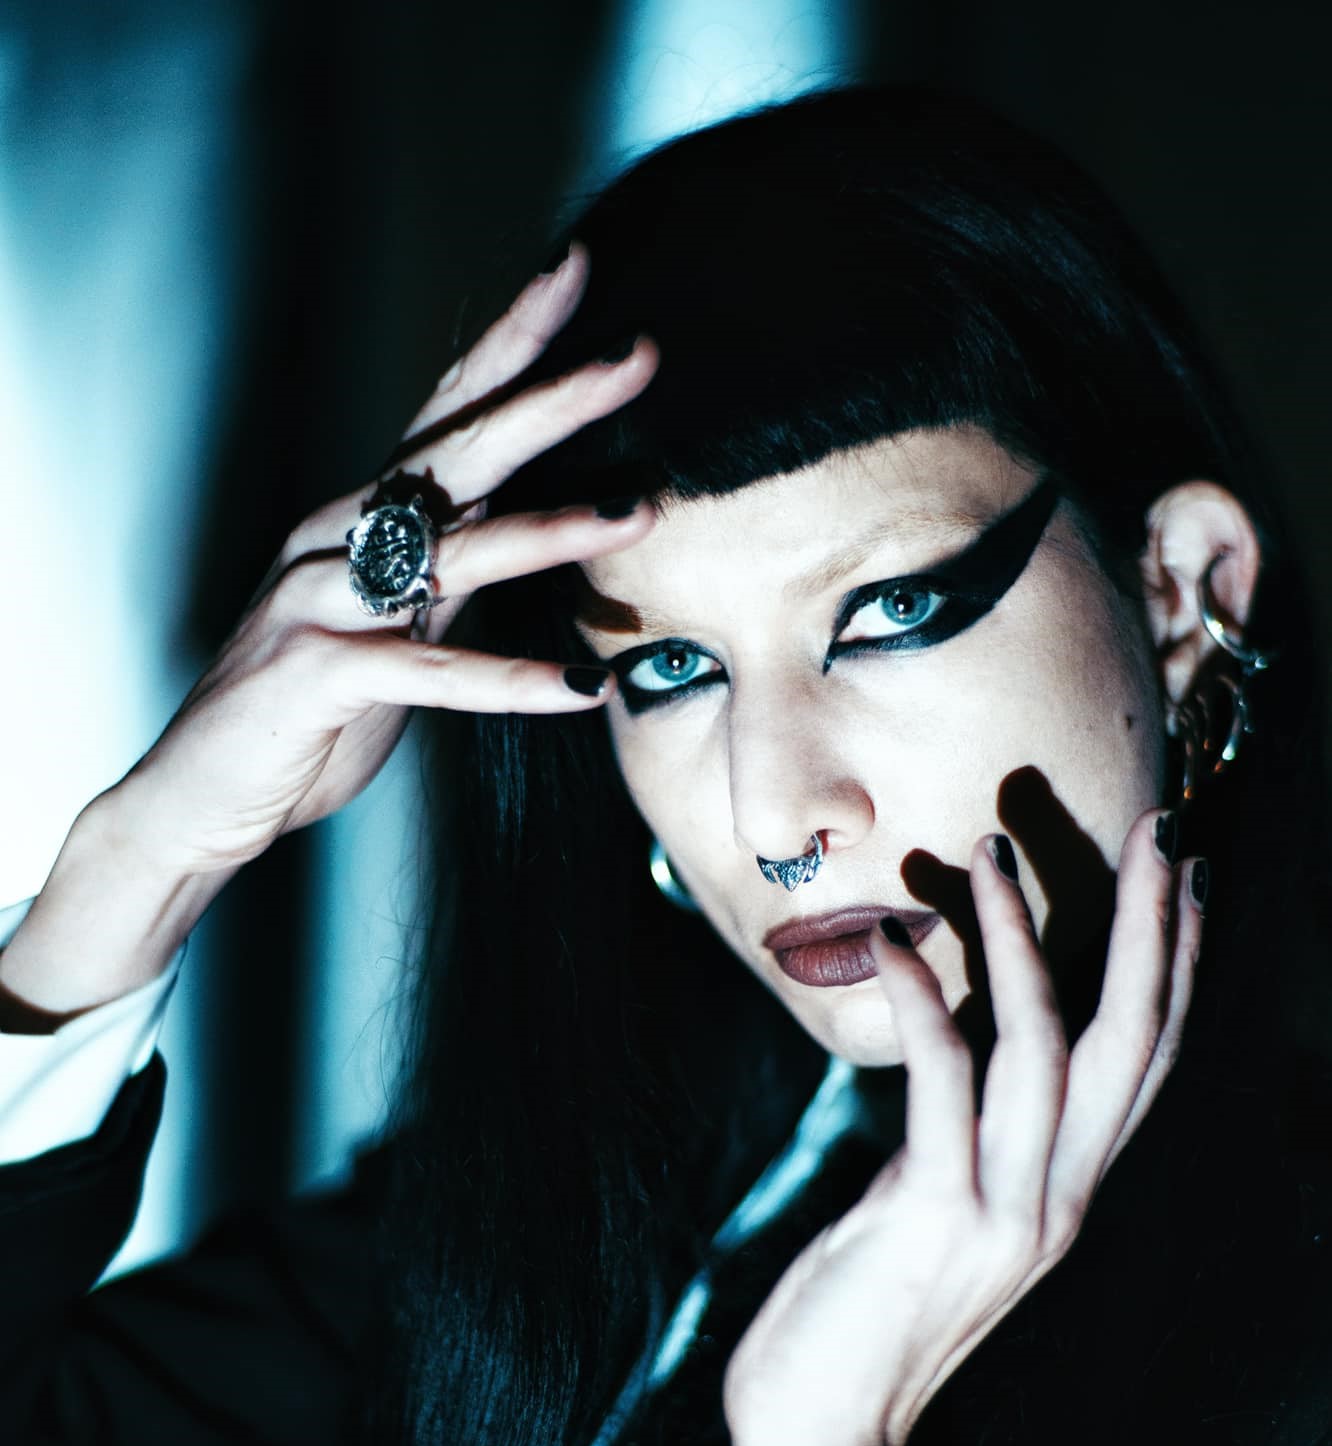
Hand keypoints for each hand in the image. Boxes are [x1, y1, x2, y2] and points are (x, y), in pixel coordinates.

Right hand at [110, 243, 655, 879]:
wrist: (202, 793)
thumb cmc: (306, 712)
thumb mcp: (394, 627)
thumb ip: (455, 574)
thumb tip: (540, 528)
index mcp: (361, 517)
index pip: (447, 411)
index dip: (512, 342)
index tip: (579, 274)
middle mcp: (337, 538)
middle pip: (458, 449)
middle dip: (552, 399)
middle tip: (637, 358)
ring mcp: (320, 601)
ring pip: (451, 552)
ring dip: (552, 530)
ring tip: (635, 512)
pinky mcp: (316, 675)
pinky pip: (428, 671)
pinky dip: (506, 680)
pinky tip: (577, 687)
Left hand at [724, 810, 1204, 1445]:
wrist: (818, 1435)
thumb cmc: (859, 1318)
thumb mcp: (930, 1218)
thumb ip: (959, 1147)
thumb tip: (949, 1062)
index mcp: (1062, 1199)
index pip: (1144, 1068)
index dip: (1176, 972)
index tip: (1186, 886)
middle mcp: (1055, 1203)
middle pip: (1131, 1043)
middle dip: (1150, 932)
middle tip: (1162, 834)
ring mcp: (1004, 1213)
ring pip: (1045, 1047)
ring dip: (1021, 938)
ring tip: (991, 852)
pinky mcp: (932, 1217)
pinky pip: (941, 1079)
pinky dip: (925, 999)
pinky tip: (897, 941)